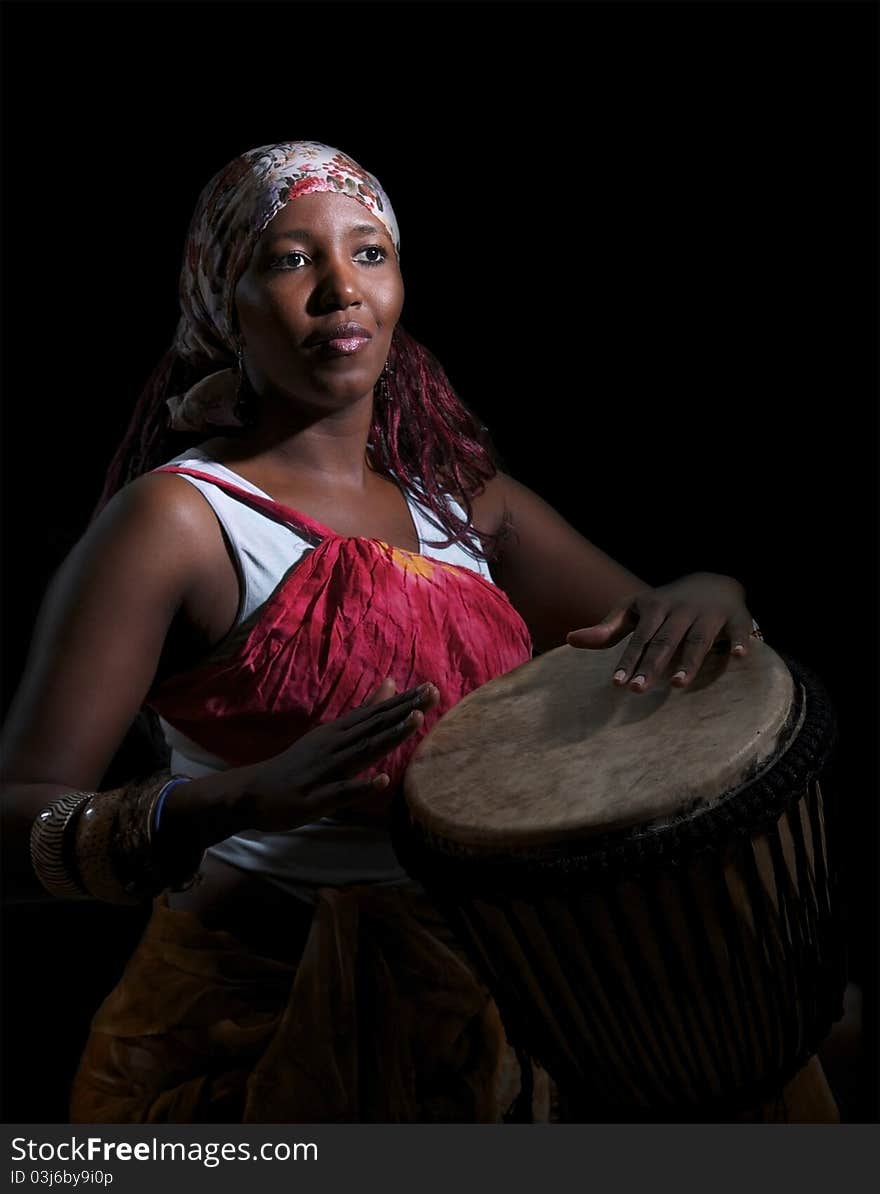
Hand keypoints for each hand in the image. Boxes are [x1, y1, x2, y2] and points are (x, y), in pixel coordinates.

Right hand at [231, 679, 439, 830]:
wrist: (254, 792)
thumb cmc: (300, 764)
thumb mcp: (332, 733)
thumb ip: (364, 711)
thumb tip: (391, 683)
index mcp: (338, 732)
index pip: (376, 714)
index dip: (404, 702)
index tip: (431, 688)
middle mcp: (334, 746)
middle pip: (374, 726)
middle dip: (404, 711)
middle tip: (433, 693)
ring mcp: (325, 770)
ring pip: (363, 751)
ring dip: (389, 736)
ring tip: (415, 721)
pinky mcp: (316, 797)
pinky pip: (342, 791)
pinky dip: (361, 785)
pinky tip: (382, 780)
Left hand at [566, 573, 754, 693]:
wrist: (712, 581)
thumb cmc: (665, 605)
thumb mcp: (635, 611)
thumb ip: (607, 629)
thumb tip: (569, 640)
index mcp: (655, 608)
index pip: (639, 639)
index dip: (628, 661)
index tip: (617, 683)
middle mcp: (681, 610)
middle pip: (665, 642)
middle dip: (651, 665)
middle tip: (638, 690)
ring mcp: (709, 613)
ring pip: (698, 640)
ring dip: (689, 662)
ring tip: (677, 685)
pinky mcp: (736, 617)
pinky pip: (739, 630)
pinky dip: (741, 642)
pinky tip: (740, 657)